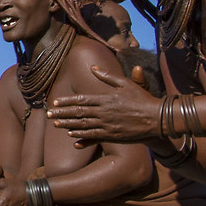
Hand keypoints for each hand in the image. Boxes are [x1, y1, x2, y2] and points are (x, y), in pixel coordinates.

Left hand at [48, 65, 162, 144]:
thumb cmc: (142, 99)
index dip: (66, 101)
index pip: (81, 100)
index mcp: (105, 98)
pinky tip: (72, 137)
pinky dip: (82, 137)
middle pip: (78, 113)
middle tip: (49, 115)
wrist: (156, 118)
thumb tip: (93, 68)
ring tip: (56, 125)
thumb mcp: (125, 83)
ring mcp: (107, 125)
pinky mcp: (112, 135)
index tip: (55, 102)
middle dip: (62, 114)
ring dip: (68, 125)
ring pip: (83, 125)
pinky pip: (93, 137)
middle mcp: (103, 112)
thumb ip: (108, 76)